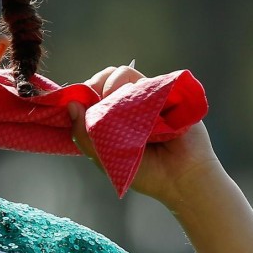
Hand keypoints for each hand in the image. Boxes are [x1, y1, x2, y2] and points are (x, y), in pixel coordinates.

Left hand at [69, 64, 224, 207]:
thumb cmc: (143, 172)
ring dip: (116, 88)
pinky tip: (142, 108)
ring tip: (122, 109)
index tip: (78, 102)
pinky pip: (148, 80)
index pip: (88, 95)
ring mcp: (145, 98)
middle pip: (104, 78)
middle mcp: (125, 106)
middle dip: (96, 85)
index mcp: (108, 120)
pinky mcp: (165, 93)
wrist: (181, 177)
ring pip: (123, 75)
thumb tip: (70, 105)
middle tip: (98, 99)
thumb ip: (83, 135)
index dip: (82, 94)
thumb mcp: (104, 158)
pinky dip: (141, 90)